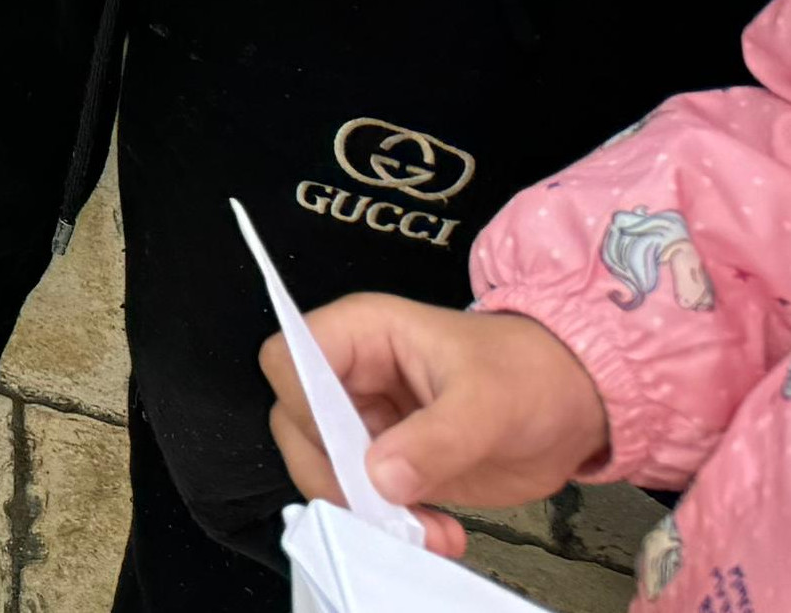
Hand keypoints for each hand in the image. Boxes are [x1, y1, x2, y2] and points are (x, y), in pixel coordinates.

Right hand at [264, 296, 607, 556]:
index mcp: (363, 335)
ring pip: (326, 468)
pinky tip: (439, 533)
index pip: (290, 360)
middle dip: (337, 475)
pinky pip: (366, 497)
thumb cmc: (533, 376)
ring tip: (429, 531)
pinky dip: (394, 525)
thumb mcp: (490, 401)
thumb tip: (379, 477)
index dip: (304, 406)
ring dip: (368, 510)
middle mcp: (353, 376)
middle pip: (298, 424)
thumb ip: (436, 438)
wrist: (578, 407)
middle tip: (384, 507)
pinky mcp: (391, 463)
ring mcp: (370, 422)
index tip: (348, 448)